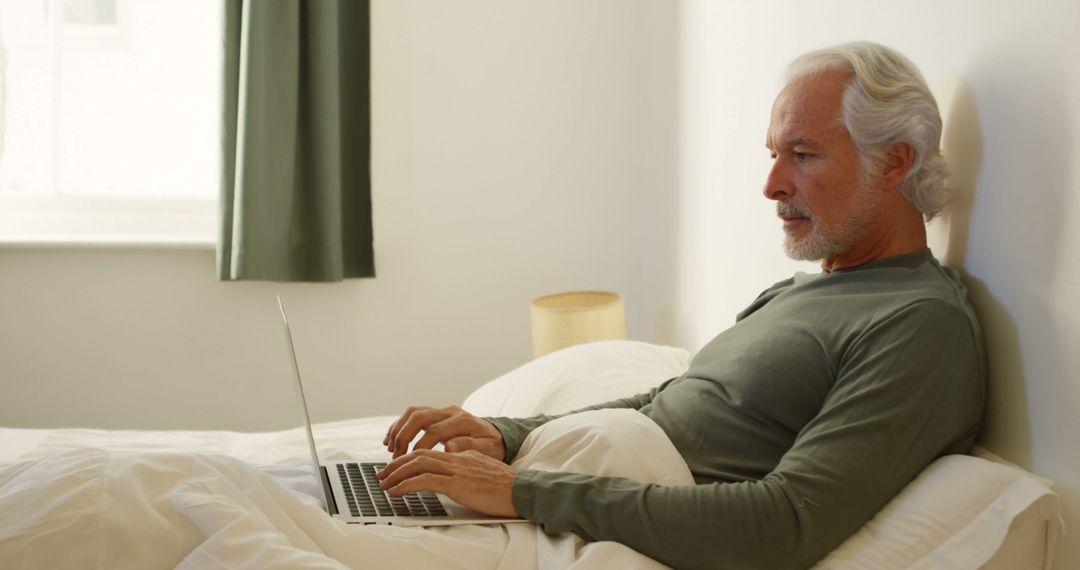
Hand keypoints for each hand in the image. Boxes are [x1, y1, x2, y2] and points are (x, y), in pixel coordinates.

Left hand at [377, 449, 518, 517]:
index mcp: (463, 452)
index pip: (429, 450)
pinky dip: (406, 484)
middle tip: (382, 475)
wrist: (522, 490)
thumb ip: (465, 461)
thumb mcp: (482, 468)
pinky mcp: (457, 483)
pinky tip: (396, 491)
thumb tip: (449, 458)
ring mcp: (456, 468)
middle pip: (419, 453)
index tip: (396, 467)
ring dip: (396, 474)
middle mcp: (457, 456)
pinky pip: (424, 480)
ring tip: (384, 484)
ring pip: (418, 464)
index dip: (409, 458)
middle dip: (397, 464)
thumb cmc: (506, 485)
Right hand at [383, 405, 506, 459]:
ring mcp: (442, 412)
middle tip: (396, 457)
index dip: (420, 446)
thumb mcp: (488, 449)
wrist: (496, 436)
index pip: (435, 430)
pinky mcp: (436, 415)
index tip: (412, 462)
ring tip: (390, 449)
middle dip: (404, 436)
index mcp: (463, 420)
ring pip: (413, 413)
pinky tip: (391, 441)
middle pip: (419, 416)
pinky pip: (413, 415)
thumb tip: (449, 446)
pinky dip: (400, 426)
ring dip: (398, 430)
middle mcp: (451, 412)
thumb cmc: (492, 446)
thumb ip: (470, 446)